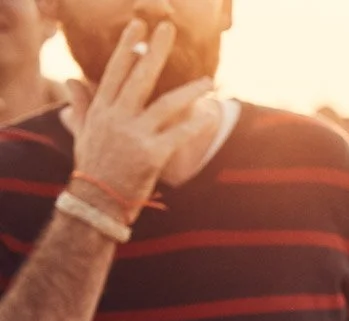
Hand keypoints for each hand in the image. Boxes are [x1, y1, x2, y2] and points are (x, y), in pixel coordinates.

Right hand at [62, 20, 215, 218]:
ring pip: (165, 104)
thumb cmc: (93, 167)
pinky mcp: (152, 154)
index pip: (115, 71)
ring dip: (189, 90)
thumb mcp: (82, 133)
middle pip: (139, 76)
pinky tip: (211, 113)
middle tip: (167, 28)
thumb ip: (80, 105)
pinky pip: (179, 134)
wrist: (96, 201)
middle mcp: (116, 117)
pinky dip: (197, 123)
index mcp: (101, 110)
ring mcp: (134, 135)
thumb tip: (71, 80)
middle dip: (154, 50)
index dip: (127, 46)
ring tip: (208, 80)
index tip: (138, 26)